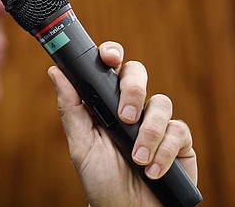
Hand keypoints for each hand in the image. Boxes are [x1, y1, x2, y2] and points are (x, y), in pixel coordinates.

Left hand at [48, 42, 196, 206]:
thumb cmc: (101, 180)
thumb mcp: (81, 145)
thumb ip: (71, 108)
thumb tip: (55, 71)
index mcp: (107, 103)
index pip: (111, 68)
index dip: (112, 54)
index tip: (108, 57)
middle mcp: (133, 107)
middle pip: (138, 73)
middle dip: (133, 90)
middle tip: (124, 118)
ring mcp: (157, 123)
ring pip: (161, 103)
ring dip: (148, 133)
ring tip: (137, 160)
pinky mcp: (179, 142)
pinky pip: (178, 131)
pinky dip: (164, 152)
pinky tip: (153, 171)